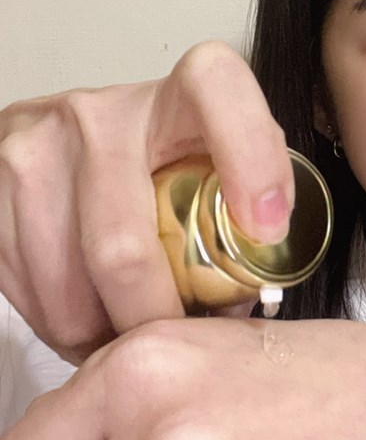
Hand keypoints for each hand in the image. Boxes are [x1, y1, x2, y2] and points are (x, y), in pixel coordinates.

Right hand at [0, 42, 293, 362]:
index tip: (266, 229)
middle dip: (154, 323)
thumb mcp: (221, 166)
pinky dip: (62, 325)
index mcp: (180, 92)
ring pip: (67, 291)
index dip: (251, 159)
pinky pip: (24, 292)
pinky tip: (91, 313)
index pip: (220, 91)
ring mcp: (36, 147)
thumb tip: (242, 307)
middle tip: (177, 348)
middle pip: (123, 250)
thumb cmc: (168, 163)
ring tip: (133, 333)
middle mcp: (102, 112)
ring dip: (104, 335)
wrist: (77, 137)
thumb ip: (247, 210)